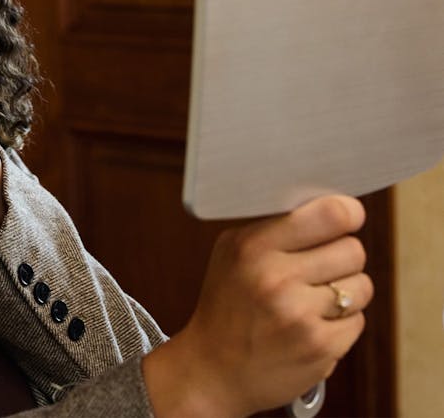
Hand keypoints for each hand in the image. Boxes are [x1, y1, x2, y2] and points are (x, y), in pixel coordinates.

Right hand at [142, 195, 372, 416]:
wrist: (213, 369)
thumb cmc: (226, 305)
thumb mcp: (231, 252)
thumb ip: (273, 226)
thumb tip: (328, 204)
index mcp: (253, 246)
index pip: (330, 214)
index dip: (346, 213)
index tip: (346, 217)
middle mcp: (276, 278)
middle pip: (353, 249)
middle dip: (341, 256)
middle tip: (319, 266)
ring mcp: (299, 315)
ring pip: (361, 285)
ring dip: (345, 291)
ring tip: (314, 298)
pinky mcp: (319, 347)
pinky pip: (358, 320)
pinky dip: (341, 322)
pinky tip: (312, 324)